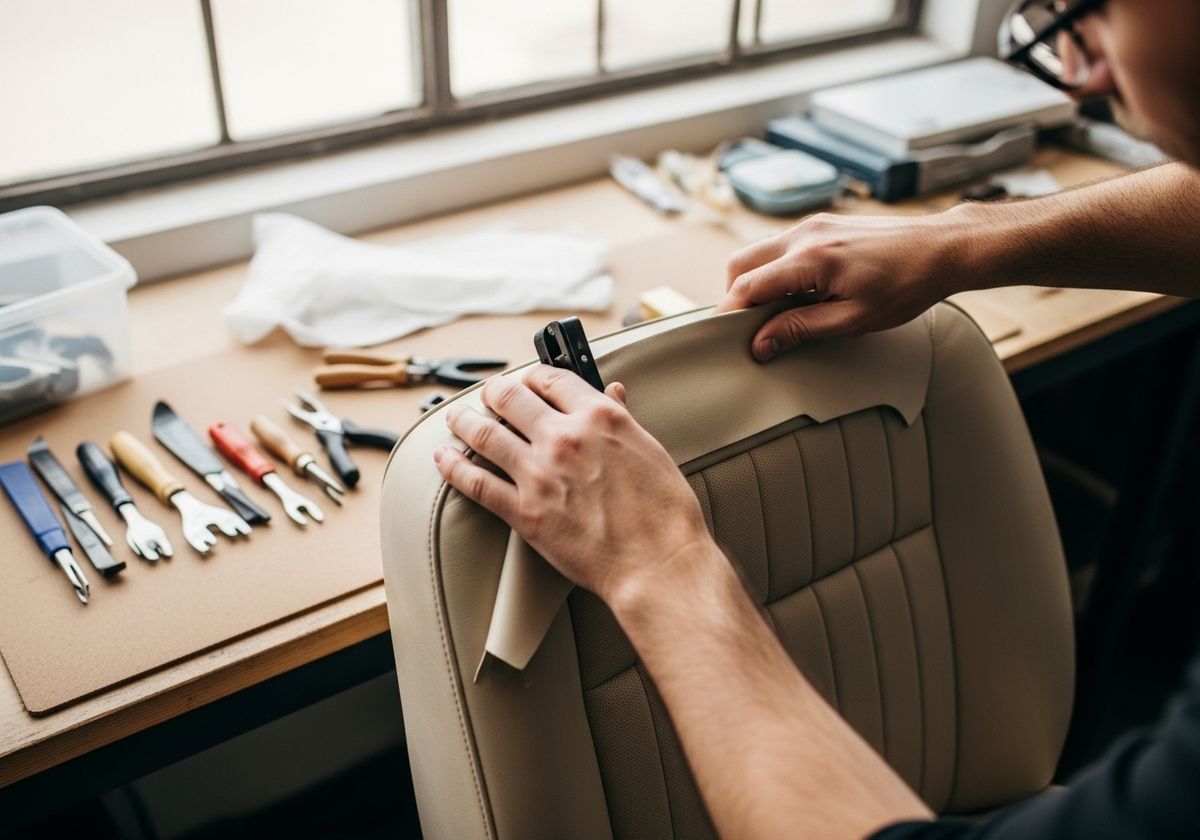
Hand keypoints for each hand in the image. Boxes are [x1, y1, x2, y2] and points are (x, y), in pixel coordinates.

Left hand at [434, 367, 712, 604]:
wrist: (657, 563)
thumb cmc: (664, 511)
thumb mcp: (649, 449)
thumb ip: (622, 418)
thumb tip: (612, 392)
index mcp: (599, 416)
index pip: (552, 378)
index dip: (534, 376)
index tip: (528, 381)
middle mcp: (564, 437)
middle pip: (510, 397)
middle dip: (493, 392)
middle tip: (487, 394)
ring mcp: (539, 473)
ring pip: (484, 433)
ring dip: (463, 420)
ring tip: (455, 417)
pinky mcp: (523, 511)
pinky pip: (476, 482)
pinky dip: (453, 466)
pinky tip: (443, 457)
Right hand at [716, 210, 973, 360]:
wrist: (943, 247)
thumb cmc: (907, 285)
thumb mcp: (854, 319)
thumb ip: (802, 328)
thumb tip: (761, 344)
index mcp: (810, 259)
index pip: (747, 286)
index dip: (729, 315)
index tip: (726, 338)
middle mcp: (805, 234)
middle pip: (741, 263)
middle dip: (735, 296)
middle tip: (748, 327)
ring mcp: (813, 224)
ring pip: (759, 251)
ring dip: (755, 281)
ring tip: (776, 312)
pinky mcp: (823, 223)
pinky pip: (781, 245)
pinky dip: (775, 269)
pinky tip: (798, 292)